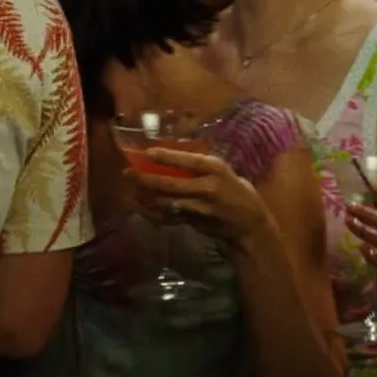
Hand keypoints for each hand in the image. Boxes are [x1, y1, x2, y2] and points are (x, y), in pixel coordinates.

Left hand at [126, 147, 271, 244]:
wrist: (249, 224)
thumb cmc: (237, 191)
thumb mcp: (223, 171)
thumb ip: (200, 165)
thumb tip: (171, 155)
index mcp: (216, 170)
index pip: (188, 161)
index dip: (166, 157)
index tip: (147, 152)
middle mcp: (207, 189)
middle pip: (171, 184)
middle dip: (146, 178)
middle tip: (128, 172)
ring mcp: (200, 208)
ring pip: (166, 202)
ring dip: (145, 196)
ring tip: (130, 188)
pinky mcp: (194, 223)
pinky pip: (167, 218)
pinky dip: (150, 213)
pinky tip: (138, 206)